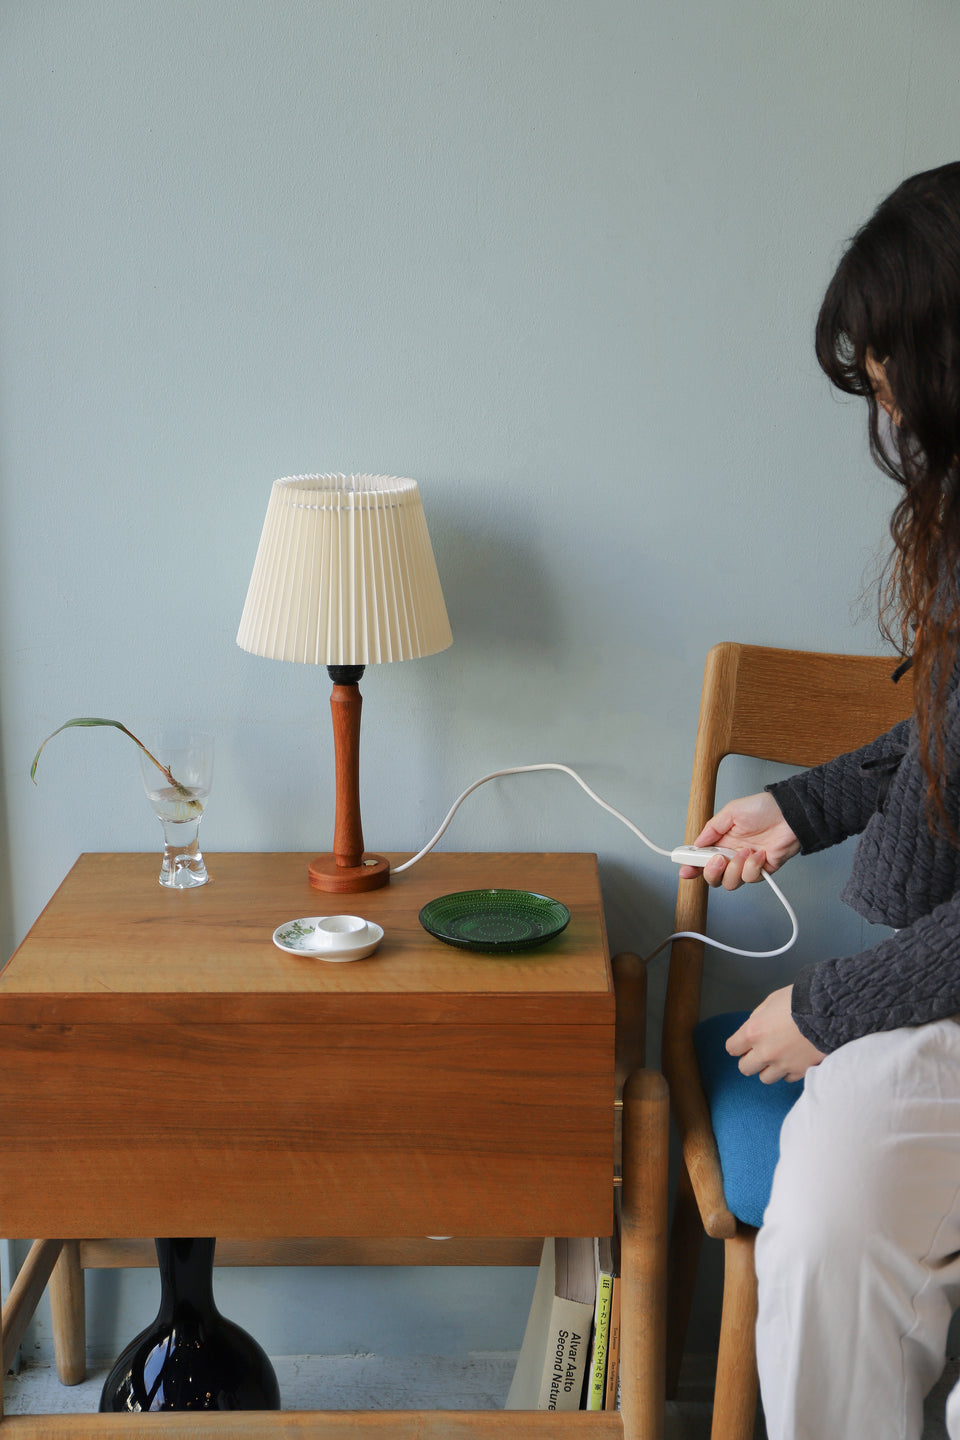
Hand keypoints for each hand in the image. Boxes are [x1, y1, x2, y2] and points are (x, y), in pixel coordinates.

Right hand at [679, 790, 799, 887]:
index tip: (685, 870)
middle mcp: (732, 855)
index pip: (702, 858)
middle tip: (718, 859)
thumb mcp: (732, 812)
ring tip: (745, 851)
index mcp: (722, 841)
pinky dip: (753, 866)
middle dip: (711, 872)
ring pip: (730, 882)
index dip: (691, 866)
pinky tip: (760, 853)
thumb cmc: (764, 809)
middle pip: (713, 877)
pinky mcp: (762, 871)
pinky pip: (750, 878)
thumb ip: (712, 828)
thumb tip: (697, 843)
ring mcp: (746, 864)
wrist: (791, 814)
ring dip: (735, 868)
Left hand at [725, 986, 824, 1082]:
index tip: (743, 1044)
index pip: (732, 1048)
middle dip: (750, 1060)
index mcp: (754, 1032)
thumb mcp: (773, 1000)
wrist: (833, 1009)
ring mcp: (784, 1064)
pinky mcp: (802, 1071)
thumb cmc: (802, 999)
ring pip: (765, 1078)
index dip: (738, 1045)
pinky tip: (795, 1058)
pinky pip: (788, 1078)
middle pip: (745, 1068)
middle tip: (759, 1051)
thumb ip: (759, 1016)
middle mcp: (766, 1052)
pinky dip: (789, 1070)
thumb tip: (754, 1026)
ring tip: (780, 1055)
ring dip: (769, 1068)